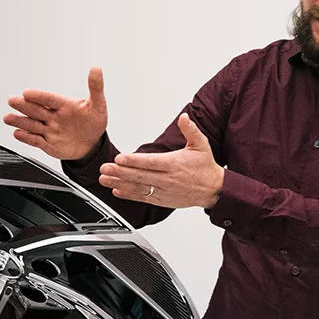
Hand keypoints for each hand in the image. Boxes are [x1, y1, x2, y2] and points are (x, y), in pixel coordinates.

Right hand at [5, 67, 109, 160]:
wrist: (91, 144)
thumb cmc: (93, 121)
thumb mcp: (98, 104)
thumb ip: (96, 87)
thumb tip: (96, 69)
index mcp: (63, 104)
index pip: (49, 99)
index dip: (38, 96)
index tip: (27, 92)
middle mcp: (53, 116)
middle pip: (36, 110)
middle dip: (23, 106)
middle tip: (12, 100)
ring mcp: (49, 130)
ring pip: (32, 125)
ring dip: (19, 122)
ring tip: (7, 118)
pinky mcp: (47, 144)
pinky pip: (36, 141)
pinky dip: (26, 138)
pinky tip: (17, 133)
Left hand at [98, 114, 224, 208]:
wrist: (214, 190)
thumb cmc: (205, 167)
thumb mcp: (201, 145)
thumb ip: (191, 130)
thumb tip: (184, 118)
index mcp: (174, 164)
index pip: (151, 162)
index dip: (134, 161)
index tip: (119, 159)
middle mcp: (168, 179)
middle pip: (140, 176)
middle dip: (120, 173)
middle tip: (104, 169)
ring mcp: (164, 191)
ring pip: (138, 188)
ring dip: (120, 184)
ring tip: (105, 180)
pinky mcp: (162, 200)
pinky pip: (143, 198)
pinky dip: (129, 195)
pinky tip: (117, 191)